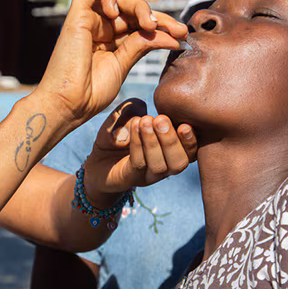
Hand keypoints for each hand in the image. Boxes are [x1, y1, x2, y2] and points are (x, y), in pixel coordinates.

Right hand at [35, 0, 186, 127]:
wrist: (69, 105)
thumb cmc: (91, 93)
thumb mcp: (124, 64)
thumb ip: (142, 45)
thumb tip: (171, 35)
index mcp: (110, 39)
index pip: (139, 21)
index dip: (161, 24)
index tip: (181, 36)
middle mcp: (99, 27)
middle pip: (131, 6)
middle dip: (157, 14)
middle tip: (176, 30)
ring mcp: (87, 20)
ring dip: (138, 4)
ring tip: (149, 24)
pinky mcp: (75, 16)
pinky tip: (117, 14)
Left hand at [82, 99, 196, 199]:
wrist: (97, 161)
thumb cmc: (118, 136)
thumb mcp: (126, 117)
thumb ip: (134, 110)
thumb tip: (141, 114)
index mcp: (171, 152)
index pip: (190, 151)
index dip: (191, 140)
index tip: (185, 125)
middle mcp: (164, 166)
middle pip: (179, 162)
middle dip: (171, 140)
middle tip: (161, 119)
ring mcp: (147, 175)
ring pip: (160, 165)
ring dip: (154, 142)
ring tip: (145, 121)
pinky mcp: (130, 178)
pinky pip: (138, 164)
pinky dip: (138, 144)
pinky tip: (134, 126)